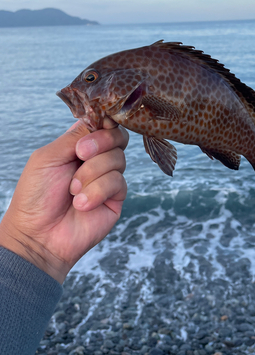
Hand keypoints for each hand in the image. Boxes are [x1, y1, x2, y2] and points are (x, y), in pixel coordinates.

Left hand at [0, 118, 127, 283]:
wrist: (38, 236)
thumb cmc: (36, 196)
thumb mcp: (49, 157)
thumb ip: (74, 136)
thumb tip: (101, 118)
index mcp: (80, 147)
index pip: (102, 125)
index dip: (103, 123)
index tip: (96, 127)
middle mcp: (97, 160)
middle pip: (117, 137)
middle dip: (100, 143)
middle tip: (79, 156)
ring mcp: (108, 179)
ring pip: (118, 159)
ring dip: (92, 174)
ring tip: (73, 191)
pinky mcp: (116, 198)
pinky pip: (118, 182)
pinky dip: (97, 191)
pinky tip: (81, 204)